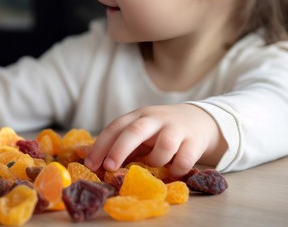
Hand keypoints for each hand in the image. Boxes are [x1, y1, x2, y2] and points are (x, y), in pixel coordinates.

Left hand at [84, 103, 225, 178]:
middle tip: (109, 167)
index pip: (115, 127)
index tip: (90, 164)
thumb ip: (121, 146)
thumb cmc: (159, 132)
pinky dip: (177, 169)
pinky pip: (185, 158)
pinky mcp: (194, 141)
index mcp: (137, 117)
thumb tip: (91, 163)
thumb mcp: (140, 133)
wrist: (197, 120)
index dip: (101, 145)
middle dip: (120, 149)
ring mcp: (176, 128)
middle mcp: (155, 119)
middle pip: (135, 131)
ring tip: (155, 165)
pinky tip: (174, 172)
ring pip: (164, 144)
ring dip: (156, 160)